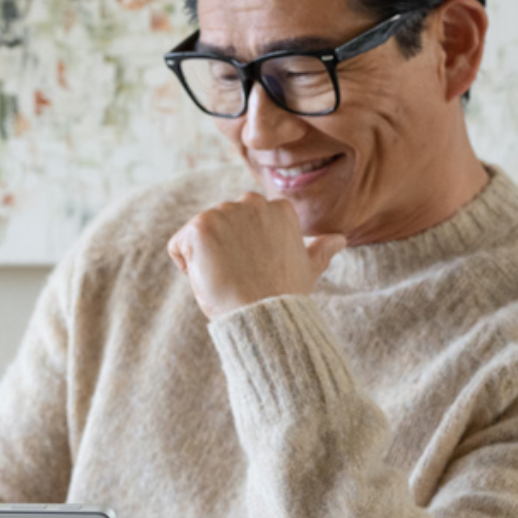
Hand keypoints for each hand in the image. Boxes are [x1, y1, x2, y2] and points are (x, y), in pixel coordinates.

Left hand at [167, 194, 346, 318]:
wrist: (264, 315)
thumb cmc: (284, 296)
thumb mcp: (308, 268)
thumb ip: (321, 249)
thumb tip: (340, 239)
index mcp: (278, 208)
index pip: (243, 225)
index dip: (245, 253)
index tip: (257, 270)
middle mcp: (252, 202)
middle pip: (219, 227)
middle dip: (223, 253)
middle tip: (242, 277)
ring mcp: (224, 212)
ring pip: (198, 238)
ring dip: (205, 261)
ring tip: (229, 278)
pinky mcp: (200, 227)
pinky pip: (178, 248)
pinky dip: (186, 267)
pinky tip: (209, 278)